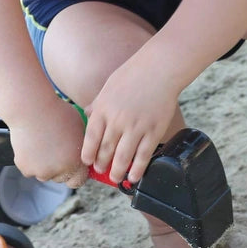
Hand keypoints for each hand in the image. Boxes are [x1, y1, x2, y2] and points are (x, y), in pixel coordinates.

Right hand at [8, 98, 88, 188]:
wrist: (32, 108)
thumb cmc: (58, 113)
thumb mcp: (80, 129)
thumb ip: (82, 148)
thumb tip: (87, 157)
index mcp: (75, 163)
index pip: (78, 181)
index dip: (76, 173)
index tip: (73, 165)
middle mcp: (57, 171)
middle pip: (61, 178)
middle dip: (60, 169)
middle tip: (56, 151)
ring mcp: (39, 171)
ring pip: (44, 174)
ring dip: (45, 166)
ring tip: (45, 146)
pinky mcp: (25, 168)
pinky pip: (30, 169)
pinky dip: (31, 161)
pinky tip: (33, 145)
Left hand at [81, 60, 179, 184]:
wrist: (159, 68)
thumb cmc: (132, 74)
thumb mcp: (108, 87)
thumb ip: (98, 104)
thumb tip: (87, 114)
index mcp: (103, 110)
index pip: (90, 139)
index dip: (88, 154)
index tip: (87, 162)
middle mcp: (117, 121)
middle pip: (105, 150)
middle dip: (101, 164)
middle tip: (101, 171)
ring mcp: (136, 127)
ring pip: (123, 157)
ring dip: (118, 171)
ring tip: (116, 178)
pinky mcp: (153, 131)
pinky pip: (143, 155)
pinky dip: (138, 169)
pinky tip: (134, 176)